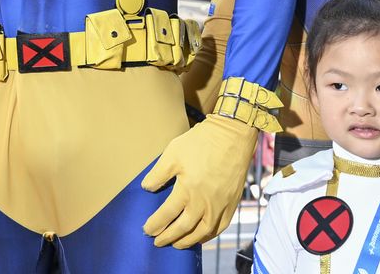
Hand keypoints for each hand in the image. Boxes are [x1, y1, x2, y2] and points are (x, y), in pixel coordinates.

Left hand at [140, 114, 258, 247]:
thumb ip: (158, 174)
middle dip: (168, 237)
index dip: (155, 225)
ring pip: (202, 232)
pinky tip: (201, 236)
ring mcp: (220, 204)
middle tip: (157, 242)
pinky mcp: (232, 202)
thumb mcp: (173, 152)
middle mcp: (204, 201)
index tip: (147, 229)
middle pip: (183, 228)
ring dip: (187, 241)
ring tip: (176, 244)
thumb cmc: (201, 141)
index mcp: (187, 189)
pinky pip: (220, 226)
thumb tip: (147, 188)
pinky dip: (209, 235)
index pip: (166, 215)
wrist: (232, 134)